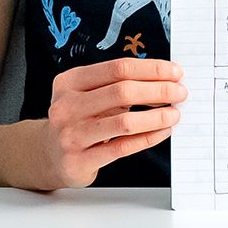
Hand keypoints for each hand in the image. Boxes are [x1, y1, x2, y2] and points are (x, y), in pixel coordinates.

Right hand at [27, 58, 185, 189]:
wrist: (48, 155)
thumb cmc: (77, 120)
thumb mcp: (86, 95)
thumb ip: (116, 85)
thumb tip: (164, 78)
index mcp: (69, 82)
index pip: (117, 68)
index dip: (150, 69)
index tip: (174, 71)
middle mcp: (66, 106)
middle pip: (122, 91)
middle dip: (158, 90)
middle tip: (180, 92)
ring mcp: (71, 134)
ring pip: (124, 121)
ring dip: (156, 116)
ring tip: (174, 113)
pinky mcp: (80, 160)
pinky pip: (123, 147)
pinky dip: (148, 137)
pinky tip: (162, 131)